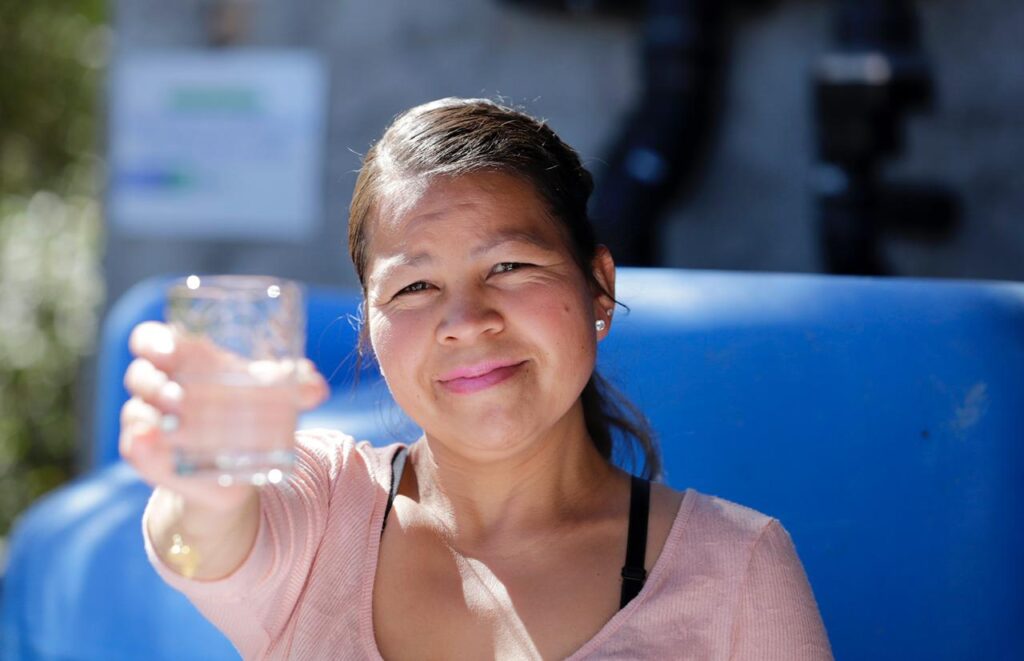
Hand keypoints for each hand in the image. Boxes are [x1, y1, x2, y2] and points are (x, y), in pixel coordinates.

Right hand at [120, 321, 328, 510]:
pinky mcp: (149, 457)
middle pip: (140, 375)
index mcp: (182, 361)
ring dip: (150, 413)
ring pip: (136, 412)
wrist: (238, 468)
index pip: (149, 340)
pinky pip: (135, 449)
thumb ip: (294, 387)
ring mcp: (150, 424)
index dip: (152, 341)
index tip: (170, 350)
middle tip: (181, 394)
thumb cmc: (249, 413)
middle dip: (153, 381)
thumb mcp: (271, 396)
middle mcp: (158, 389)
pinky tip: (148, 442)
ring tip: (176, 415)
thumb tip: (318, 387)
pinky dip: (140, 445)